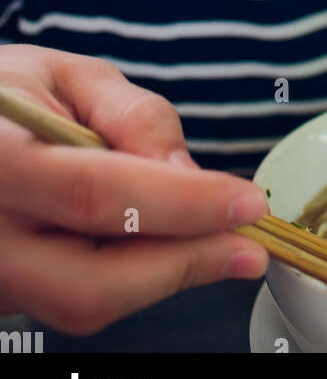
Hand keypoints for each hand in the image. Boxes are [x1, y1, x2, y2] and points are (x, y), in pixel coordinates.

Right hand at [0, 44, 269, 334]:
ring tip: (217, 238)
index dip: (181, 206)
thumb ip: (133, 116)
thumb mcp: (69, 74)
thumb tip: (188, 171)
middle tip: (249, 247)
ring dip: (165, 275)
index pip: (95, 194)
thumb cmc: (7, 94)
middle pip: (90, 283)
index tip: (245, 203)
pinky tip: (164, 242)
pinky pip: (75, 300)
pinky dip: (132, 276)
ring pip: (86, 303)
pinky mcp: (3, 296)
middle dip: (183, 266)